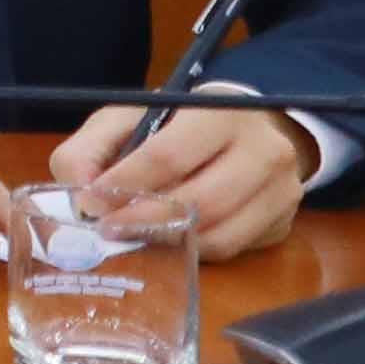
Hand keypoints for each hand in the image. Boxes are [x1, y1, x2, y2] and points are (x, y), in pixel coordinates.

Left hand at [52, 98, 314, 259]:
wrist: (242, 130)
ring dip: (168, 242)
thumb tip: (80, 199)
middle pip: (202, 201)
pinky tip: (168, 240)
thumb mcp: (126, 119)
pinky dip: (192, 251)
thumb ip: (90, 150)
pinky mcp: (283, 223)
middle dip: (146, 220)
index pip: (170, 155)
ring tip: (133, 237)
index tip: (93, 203)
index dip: (127, 183)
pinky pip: (232, 249)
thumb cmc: (175, 124)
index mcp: (222, 112)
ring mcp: (283, 191)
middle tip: (109, 230)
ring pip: (220, 234)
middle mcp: (266, 150)